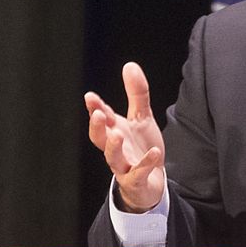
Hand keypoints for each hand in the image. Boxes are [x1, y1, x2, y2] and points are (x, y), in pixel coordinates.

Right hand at [84, 62, 165, 212]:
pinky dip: (145, 164)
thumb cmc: (140, 148)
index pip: (102, 118)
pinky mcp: (136, 180)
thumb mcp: (141, 117)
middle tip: (98, 114)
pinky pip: (138, 173)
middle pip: (100, 139)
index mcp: (114, 131)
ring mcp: (124, 166)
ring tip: (117, 134)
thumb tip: (129, 65)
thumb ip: (137, 93)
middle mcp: (115, 148)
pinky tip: (155, 153)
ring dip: (113, 147)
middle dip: (97, 127)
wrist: (151, 181)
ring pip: (113, 158)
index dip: (95, 108)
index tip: (90, 97)